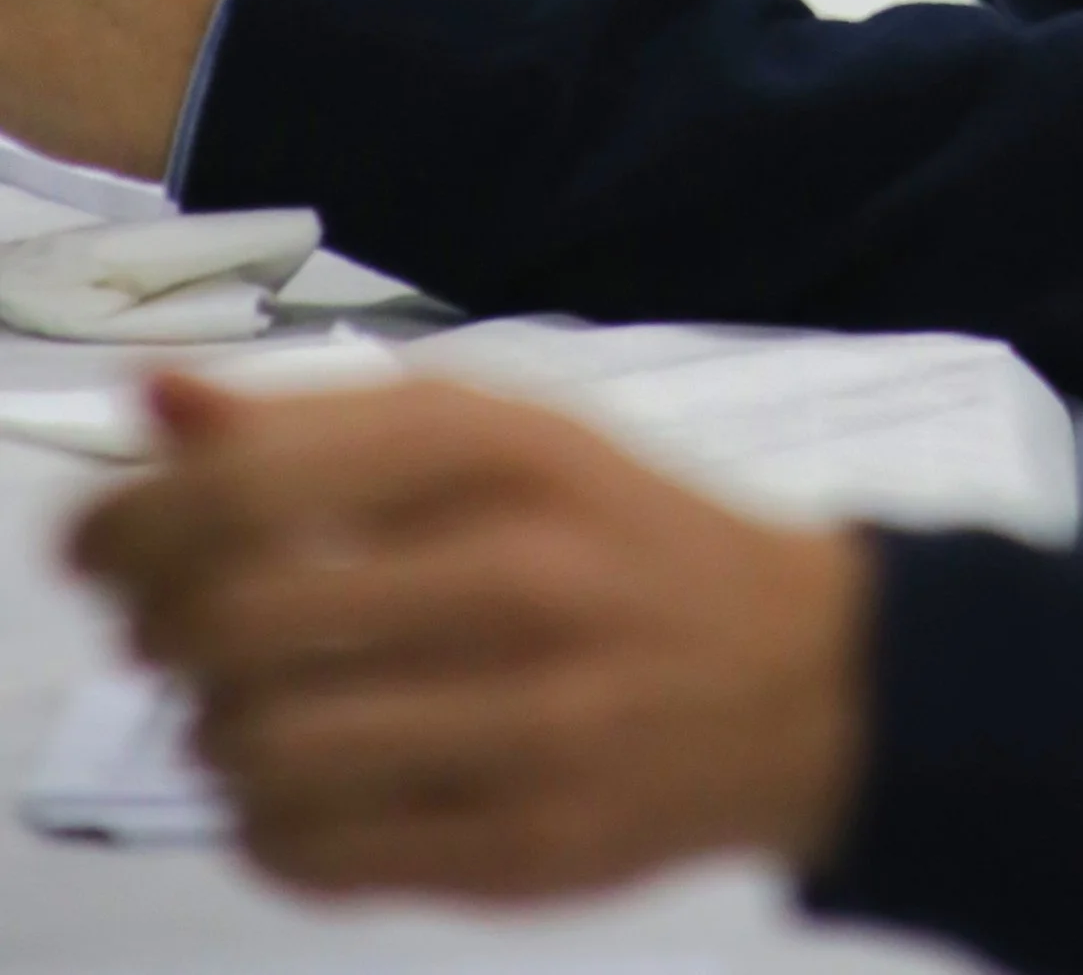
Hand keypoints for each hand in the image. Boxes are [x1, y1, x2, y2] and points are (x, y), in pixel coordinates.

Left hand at [69, 374, 876, 902]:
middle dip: (165, 634)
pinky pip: (316, 856)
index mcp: (503, 448)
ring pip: (260, 750)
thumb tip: (158, 409)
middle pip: (236, 622)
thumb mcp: (501, 437)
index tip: (96, 547)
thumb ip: (324, 426)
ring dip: (217, 735)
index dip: (133, 522)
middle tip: (171, 634)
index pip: (250, 483)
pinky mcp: (523, 848)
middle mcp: (517, 575)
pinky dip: (269, 828)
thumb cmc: (625, 542)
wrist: (803, 673)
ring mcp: (525, 720)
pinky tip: (304, 786)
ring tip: (248, 711)